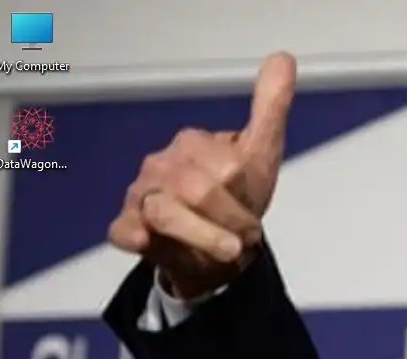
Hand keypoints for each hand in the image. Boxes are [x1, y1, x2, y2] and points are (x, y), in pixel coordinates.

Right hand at [107, 52, 296, 298]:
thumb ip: (270, 110)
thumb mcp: (260, 154)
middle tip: (246, 238)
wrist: (218, 246)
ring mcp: (142, 195)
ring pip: (166, 212)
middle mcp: (162, 165)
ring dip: (203, 236)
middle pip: (198, 190)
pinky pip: (123, 229)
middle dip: (231, 219)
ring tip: (230, 251)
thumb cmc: (236, 197)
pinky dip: (133, 234)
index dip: (246, 196)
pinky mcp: (127, 226)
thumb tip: (283, 59)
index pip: (227, 167)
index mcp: (193, 144)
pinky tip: (145, 238)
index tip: (256, 218)